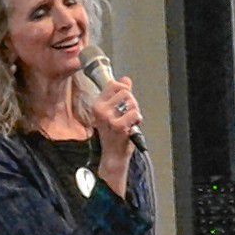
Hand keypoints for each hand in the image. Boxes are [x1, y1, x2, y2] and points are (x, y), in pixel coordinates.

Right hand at [84, 71, 140, 191]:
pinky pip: (135, 113)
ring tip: (129, 122)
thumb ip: (120, 94)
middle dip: (132, 102)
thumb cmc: (113, 135)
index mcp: (97, 104)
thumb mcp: (113, 112)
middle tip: (128, 114)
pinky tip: (131, 127)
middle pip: (124, 91)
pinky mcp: (118, 125)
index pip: (113, 84)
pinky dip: (137, 120)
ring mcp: (108, 117)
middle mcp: (100, 110)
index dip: (124, 88)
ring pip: (131, 102)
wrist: (113, 155)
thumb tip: (125, 79)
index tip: (125, 97)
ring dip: (135, 111)